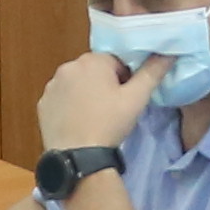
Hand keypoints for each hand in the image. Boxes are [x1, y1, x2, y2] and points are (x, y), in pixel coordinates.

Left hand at [37, 50, 152, 155]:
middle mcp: (68, 67)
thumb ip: (152, 72)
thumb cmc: (109, 124)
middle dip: (104, 85)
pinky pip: (61, 98)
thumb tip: (167, 53)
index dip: (124, 80)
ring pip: (76, 84)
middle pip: (94, 71)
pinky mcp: (42, 104)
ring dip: (86, 94)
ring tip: (95, 118)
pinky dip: (70, 106)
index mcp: (92, 61)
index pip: (115, 62)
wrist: (77, 156)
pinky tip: (79, 123)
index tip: (125, 99)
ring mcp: (52, 86)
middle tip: (112, 110)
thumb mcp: (136, 99)